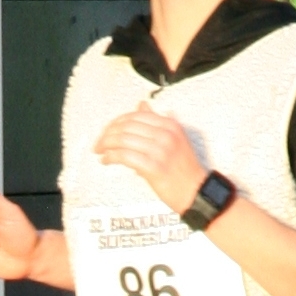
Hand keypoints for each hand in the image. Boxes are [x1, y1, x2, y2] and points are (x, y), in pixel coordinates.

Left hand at [93, 102, 207, 211]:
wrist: (195, 191)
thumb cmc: (183, 167)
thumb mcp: (174, 137)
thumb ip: (156, 121)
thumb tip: (141, 105)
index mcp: (170, 125)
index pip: (136, 116)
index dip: (116, 122)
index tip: (107, 131)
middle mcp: (165, 134)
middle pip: (127, 126)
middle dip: (108, 133)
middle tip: (99, 142)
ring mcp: (159, 150)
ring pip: (123, 140)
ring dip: (106, 145)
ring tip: (100, 151)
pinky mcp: (153, 167)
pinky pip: (124, 156)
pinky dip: (110, 157)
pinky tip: (106, 160)